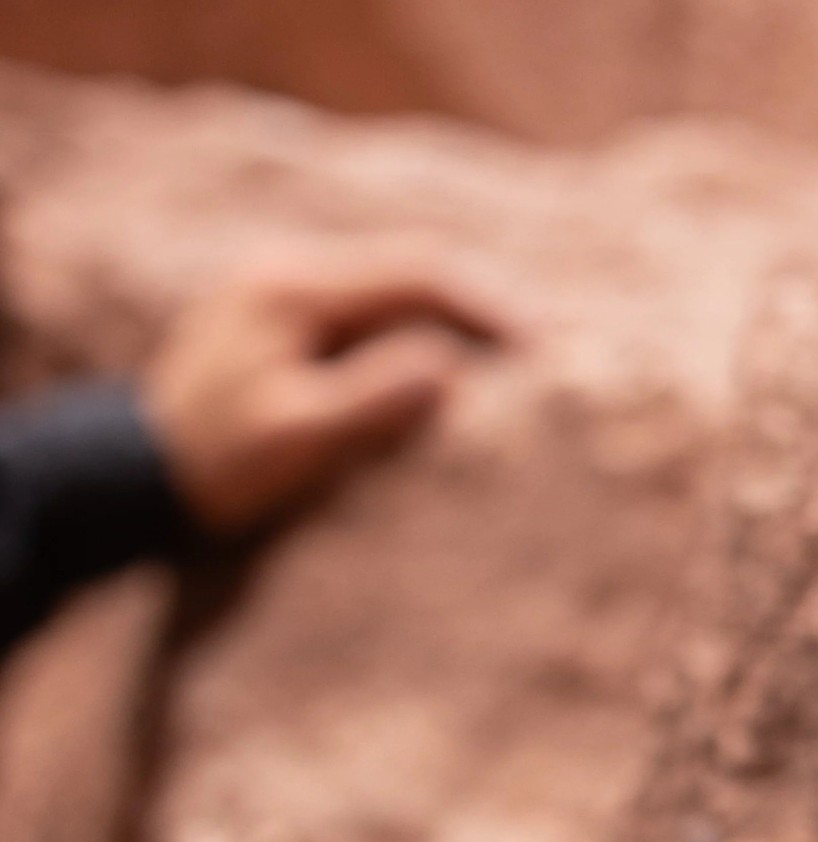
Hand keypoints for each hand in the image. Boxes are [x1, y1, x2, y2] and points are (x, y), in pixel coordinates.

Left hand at [141, 261, 506, 534]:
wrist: (142, 473)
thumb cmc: (219, 464)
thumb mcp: (297, 436)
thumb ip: (371, 396)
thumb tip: (447, 367)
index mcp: (293, 289)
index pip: (414, 274)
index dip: (486, 305)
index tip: (540, 344)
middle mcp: (291, 270)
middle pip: (411, 266)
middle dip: (483, 301)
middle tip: (549, 340)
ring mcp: (289, 289)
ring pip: (396, 285)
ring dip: (458, 314)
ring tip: (516, 350)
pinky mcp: (292, 319)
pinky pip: (375, 310)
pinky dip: (424, 329)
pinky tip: (459, 359)